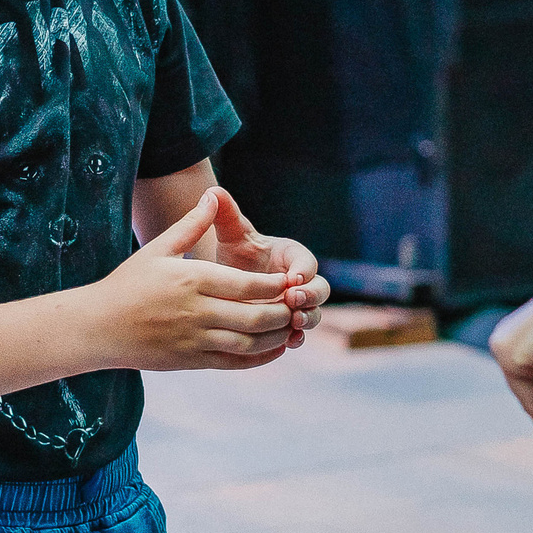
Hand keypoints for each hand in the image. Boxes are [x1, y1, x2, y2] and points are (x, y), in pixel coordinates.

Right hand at [87, 188, 302, 371]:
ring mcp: (195, 340)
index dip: (275, 286)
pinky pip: (236, 362)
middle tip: (297, 305)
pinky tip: (274, 348)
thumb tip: (212, 195)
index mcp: (192, 279)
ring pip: (250, 343)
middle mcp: (197, 312)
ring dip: (278, 336)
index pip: (249, 285)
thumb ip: (191, 224)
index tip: (289, 281)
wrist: (98, 326)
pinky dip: (261, 358)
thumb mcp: (158, 248)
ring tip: (291, 326)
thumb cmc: (128, 283)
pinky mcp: (192, 361)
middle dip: (283, 312)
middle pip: (256, 316)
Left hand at [206, 189, 328, 347]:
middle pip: (320, 289)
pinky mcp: (289, 324)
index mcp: (292, 255)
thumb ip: (227, 214)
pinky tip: (288, 342)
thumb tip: (212, 190)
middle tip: (294, 301)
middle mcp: (301, 281)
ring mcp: (297, 305)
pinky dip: (297, 338)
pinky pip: (301, 333)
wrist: (229, 279)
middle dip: (311, 296)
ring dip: (308, 318)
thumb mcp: (231, 234)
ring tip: (294, 322)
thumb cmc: (235, 252)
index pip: (307, 261)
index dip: (304, 269)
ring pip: (315, 313)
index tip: (291, 277)